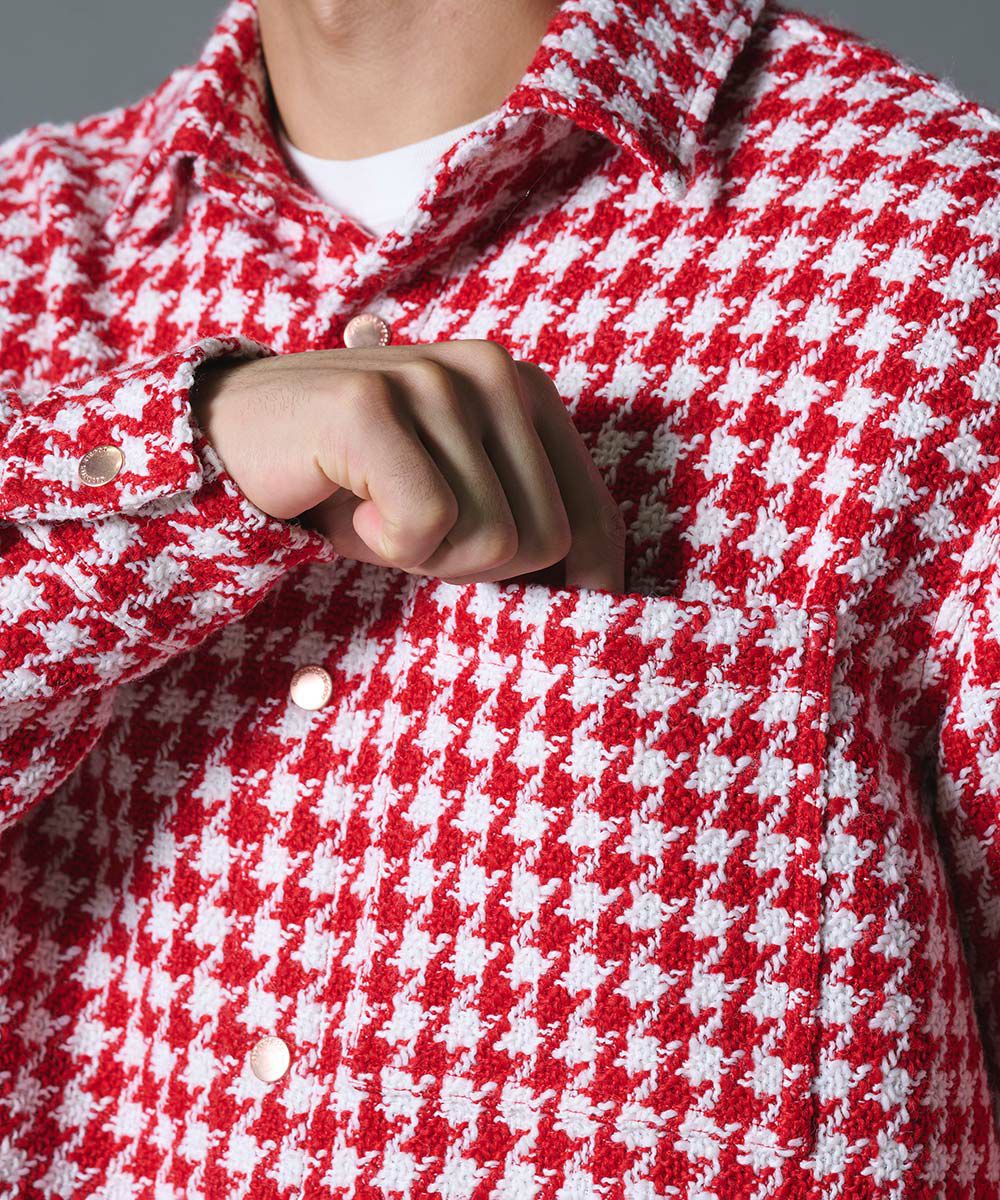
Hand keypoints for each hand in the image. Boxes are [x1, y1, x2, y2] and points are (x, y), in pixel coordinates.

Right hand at [191, 340, 625, 590]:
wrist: (233, 441)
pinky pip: (427, 524)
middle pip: (544, 541)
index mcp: (525, 392)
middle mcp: (494, 371)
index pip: (595, 514)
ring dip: (420, 554)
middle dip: (471, 565)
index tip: (572, 616)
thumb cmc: (355, 483)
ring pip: (489, 540)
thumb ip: (521, 522)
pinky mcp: (373, 405)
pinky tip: (346, 505)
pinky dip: (383, 544)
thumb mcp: (457, 500)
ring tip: (372, 509)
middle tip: (408, 531)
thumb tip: (598, 596)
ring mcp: (434, 380)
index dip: (590, 580)